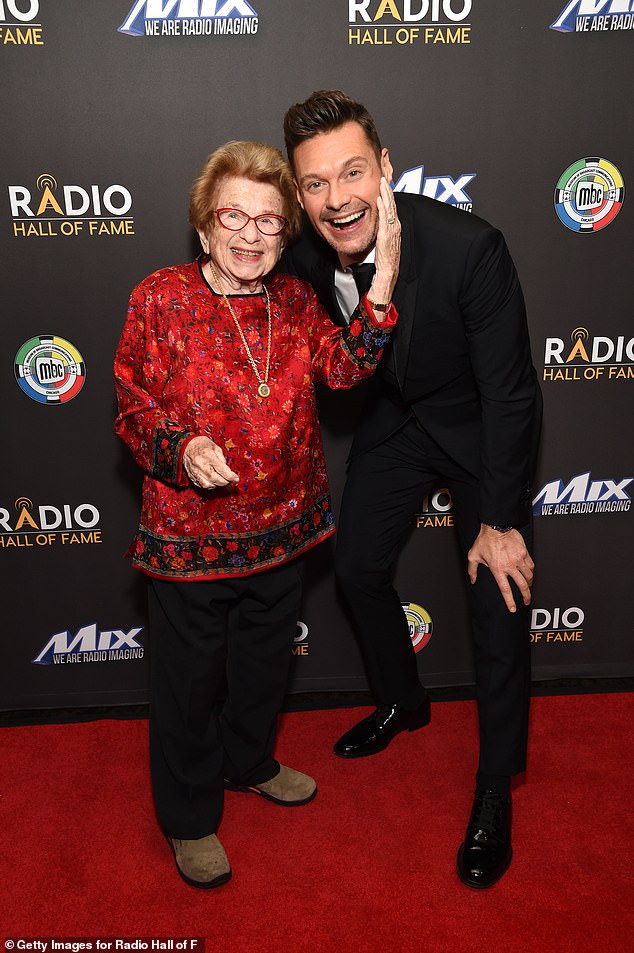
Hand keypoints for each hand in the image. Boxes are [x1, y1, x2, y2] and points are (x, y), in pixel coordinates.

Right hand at [183, 436, 238, 489]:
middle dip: (225, 482)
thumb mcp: (215, 447)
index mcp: (208, 455)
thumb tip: (228, 471)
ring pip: (208, 485)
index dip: (231, 476)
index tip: (235, 478)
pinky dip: (209, 485)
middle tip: (229, 480)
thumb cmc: (202, 444)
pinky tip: (213, 481)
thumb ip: (222, 459)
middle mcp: (200, 464)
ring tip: (221, 480)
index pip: (222, 470)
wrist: (186, 445)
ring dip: (217, 485)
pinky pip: (201, 485)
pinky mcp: (191, 476)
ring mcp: (195, 471)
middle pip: (215, 479)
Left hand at [368, 177, 399, 314]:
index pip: (391, 210)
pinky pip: (385, 220)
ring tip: (381, 183)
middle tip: (383, 177)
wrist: (387, 276)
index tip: (383, 185)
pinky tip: (379, 199)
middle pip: (392, 206)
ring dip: (386, 195)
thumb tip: (374, 229)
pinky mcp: (387, 237)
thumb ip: (379, 235)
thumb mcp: (381, 245)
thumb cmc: (382, 264)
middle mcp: (395, 229)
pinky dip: (383, 209)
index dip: (388, 197)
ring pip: (390, 210)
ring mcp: (392, 233)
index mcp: (393, 230)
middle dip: (388, 191)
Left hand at [467, 524, 533, 612]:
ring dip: (529, 584)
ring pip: (529, 576)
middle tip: (526, 601)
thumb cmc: (484, 540)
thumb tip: (472, 580)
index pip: (505, 590)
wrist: (496, 526)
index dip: (510, 601)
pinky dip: (532, 572)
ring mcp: (518, 559)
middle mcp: (509, 566)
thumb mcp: (473, 556)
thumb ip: (472, 570)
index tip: (513, 608)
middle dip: (526, 596)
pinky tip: (530, 574)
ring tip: (528, 588)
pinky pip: (531, 565)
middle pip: (522, 586)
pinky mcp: (524, 552)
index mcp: (497, 569)